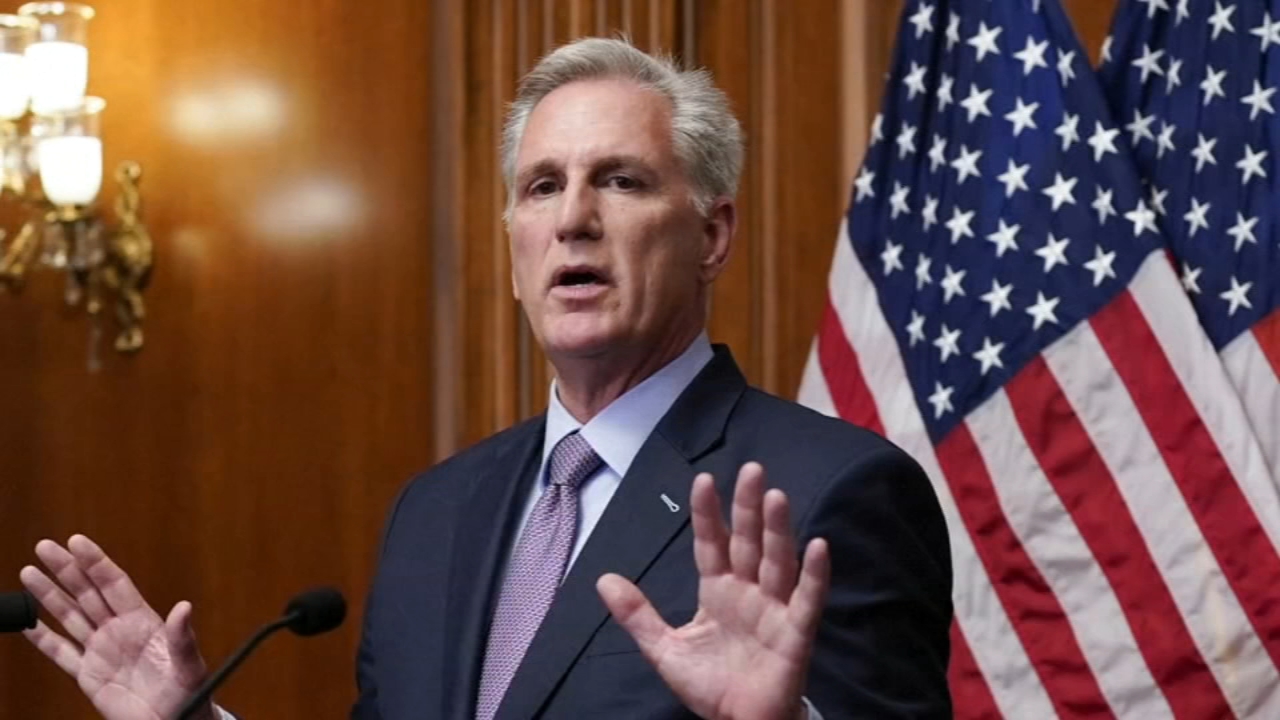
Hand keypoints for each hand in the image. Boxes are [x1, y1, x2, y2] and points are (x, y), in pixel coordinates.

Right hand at [19, 535, 214, 719]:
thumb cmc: (191, 693)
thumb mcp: (189, 664)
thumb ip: (182, 637)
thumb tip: (184, 607)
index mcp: (143, 622)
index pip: (114, 584)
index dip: (95, 562)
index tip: (76, 541)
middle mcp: (119, 631)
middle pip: (87, 593)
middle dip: (66, 569)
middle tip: (44, 546)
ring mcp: (102, 651)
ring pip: (70, 616)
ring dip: (49, 596)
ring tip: (28, 573)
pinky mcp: (89, 675)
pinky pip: (61, 653)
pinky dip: (42, 638)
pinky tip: (27, 623)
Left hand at [596, 462, 830, 719]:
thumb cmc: (710, 685)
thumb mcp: (664, 649)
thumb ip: (638, 614)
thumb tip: (603, 579)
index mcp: (718, 591)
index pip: (711, 543)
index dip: (708, 514)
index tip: (703, 479)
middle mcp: (748, 592)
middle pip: (748, 542)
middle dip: (748, 507)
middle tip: (751, 468)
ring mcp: (774, 610)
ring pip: (777, 562)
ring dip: (778, 530)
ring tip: (777, 496)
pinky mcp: (796, 634)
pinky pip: (808, 601)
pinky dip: (815, 575)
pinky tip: (818, 546)